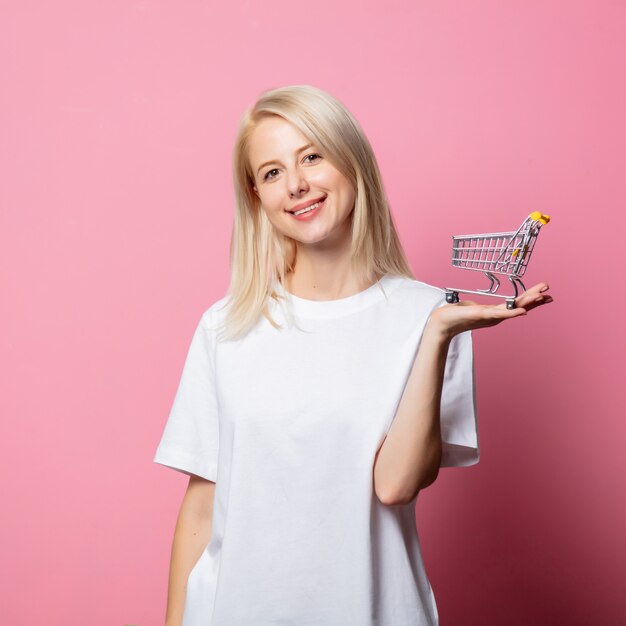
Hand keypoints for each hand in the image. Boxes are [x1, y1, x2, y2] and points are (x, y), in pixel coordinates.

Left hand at [428, 282, 553, 340]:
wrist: (442, 323)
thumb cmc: (456, 315)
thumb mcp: (473, 309)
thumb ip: (481, 308)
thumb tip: (482, 305)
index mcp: (495, 312)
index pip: (517, 304)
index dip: (531, 299)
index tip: (544, 293)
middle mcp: (496, 316)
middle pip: (519, 306)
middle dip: (535, 299)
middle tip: (550, 292)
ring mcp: (490, 317)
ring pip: (513, 309)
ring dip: (528, 303)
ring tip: (541, 297)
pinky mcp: (482, 316)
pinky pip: (499, 314)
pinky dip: (511, 313)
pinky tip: (523, 312)